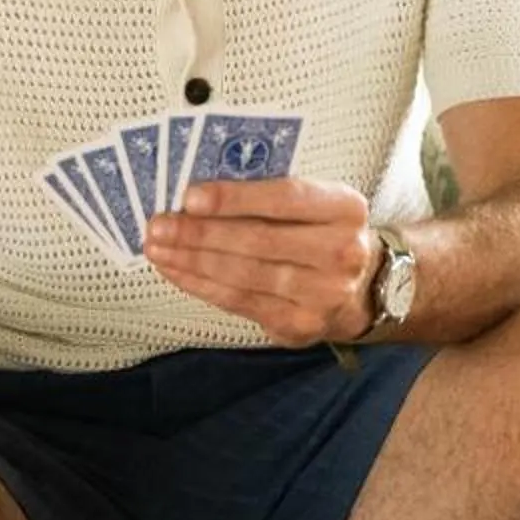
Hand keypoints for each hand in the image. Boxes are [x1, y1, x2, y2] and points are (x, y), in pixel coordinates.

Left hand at [145, 176, 378, 344]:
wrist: (362, 288)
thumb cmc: (321, 234)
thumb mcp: (316, 205)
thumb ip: (271, 196)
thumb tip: (199, 195)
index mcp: (346, 209)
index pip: (286, 198)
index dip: (235, 198)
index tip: (190, 196)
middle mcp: (343, 252)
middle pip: (259, 240)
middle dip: (201, 232)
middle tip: (158, 225)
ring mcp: (324, 293)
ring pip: (245, 275)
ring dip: (193, 261)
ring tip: (158, 247)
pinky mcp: (301, 324)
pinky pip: (240, 302)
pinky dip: (201, 285)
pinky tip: (176, 271)